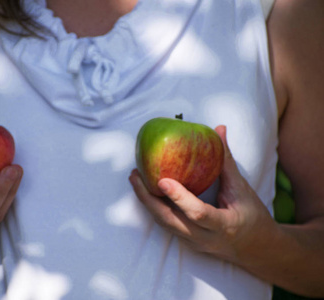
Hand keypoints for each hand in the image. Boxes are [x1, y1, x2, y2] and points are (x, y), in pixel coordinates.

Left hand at [129, 126, 277, 262]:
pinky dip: (154, 208)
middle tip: (136, 175)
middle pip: (169, 221)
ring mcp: (194, 243)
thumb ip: (226, 161)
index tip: (162, 180)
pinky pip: (166, 225)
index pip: (198, 213)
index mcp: (224, 225)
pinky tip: (146, 191)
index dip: (179, 197)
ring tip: (136, 179)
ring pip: (163, 224)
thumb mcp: (242, 189)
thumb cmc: (252, 216)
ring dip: (146, 202)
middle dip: (148, 199)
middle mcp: (205, 238)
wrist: (258, 249)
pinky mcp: (187, 242)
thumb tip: (218, 129)